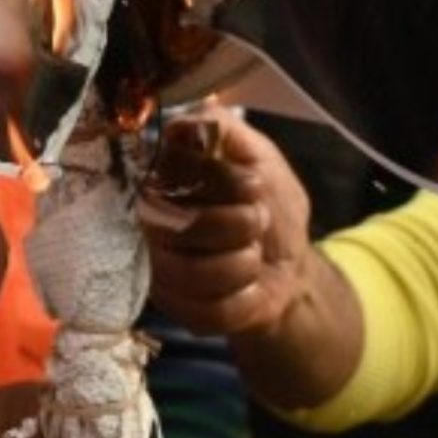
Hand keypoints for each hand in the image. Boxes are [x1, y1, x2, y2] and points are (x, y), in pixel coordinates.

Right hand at [140, 103, 315, 336]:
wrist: (291, 261)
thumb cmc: (268, 201)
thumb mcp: (257, 153)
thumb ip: (221, 128)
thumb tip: (179, 125)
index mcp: (160, 182)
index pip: (170, 176)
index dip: (225, 183)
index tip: (252, 184)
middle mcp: (147, 227)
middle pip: (183, 227)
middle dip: (241, 223)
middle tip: (258, 219)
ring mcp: (159, 274)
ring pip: (194, 274)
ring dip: (244, 262)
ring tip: (252, 253)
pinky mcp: (179, 313)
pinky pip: (210, 311)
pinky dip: (245, 297)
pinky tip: (247, 286)